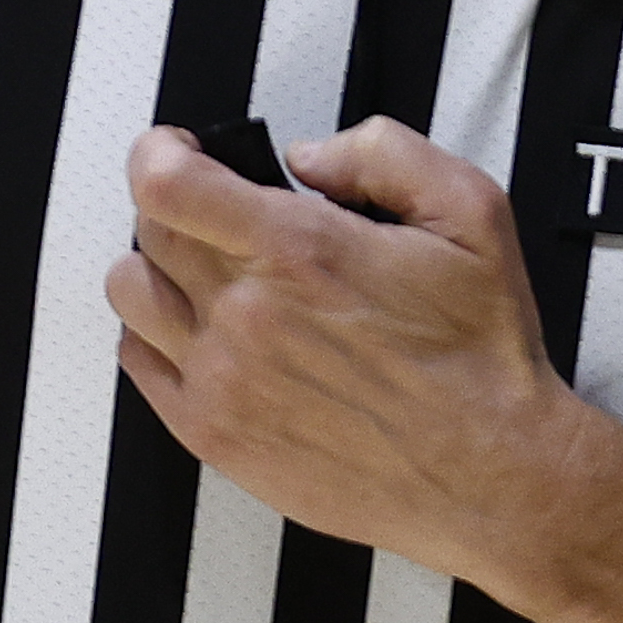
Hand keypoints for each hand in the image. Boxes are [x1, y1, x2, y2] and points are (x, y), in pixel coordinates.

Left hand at [106, 121, 608, 588]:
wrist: (491, 472)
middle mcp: (246, 314)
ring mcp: (221, 379)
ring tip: (213, 275)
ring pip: (131, 292)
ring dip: (161, 268)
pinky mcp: (214, 433)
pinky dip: (159, 335)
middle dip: (180, 207)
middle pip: (149, 231)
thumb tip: (310, 155)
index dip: (160, 151)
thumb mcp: (473, 214)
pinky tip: (212, 334)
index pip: (165, 183)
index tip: (177, 150)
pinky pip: (139, 363)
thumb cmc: (483, 355)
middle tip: (227, 216)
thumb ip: (384, 154)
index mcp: (301, 251)